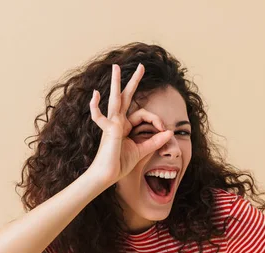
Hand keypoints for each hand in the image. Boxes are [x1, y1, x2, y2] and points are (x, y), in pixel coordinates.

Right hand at [87, 63, 173, 186]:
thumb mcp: (142, 151)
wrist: (107, 175)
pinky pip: (101, 117)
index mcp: (125, 126)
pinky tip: (94, 94)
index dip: (156, 120)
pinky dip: (95, 106)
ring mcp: (111, 124)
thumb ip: (155, 141)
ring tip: (116, 67)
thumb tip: (170, 132)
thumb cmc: (119, 164)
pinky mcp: (109, 131)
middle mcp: (117, 121)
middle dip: (134, 81)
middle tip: (141, 66)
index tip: (164, 130)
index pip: (143, 114)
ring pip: (115, 99)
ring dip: (116, 83)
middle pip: (127, 97)